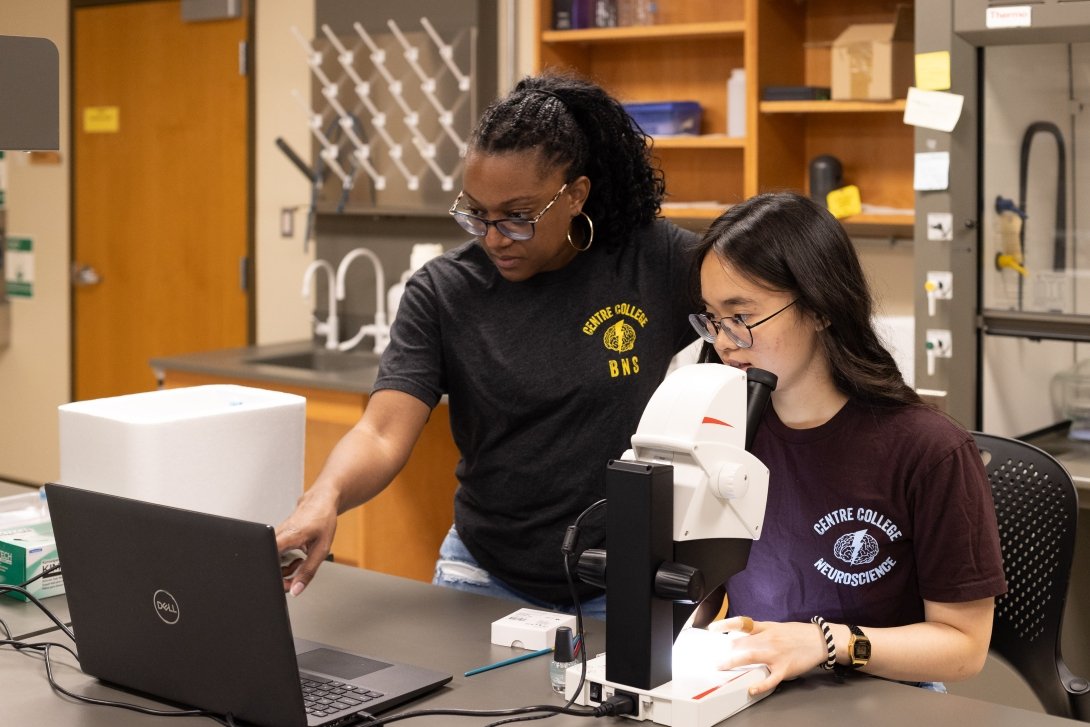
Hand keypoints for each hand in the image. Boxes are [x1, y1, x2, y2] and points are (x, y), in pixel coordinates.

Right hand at [274, 490, 338, 596]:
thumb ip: (308, 571)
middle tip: (296, 577)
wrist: (321, 502)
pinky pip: (275, 555)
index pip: (268, 559)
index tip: (285, 584)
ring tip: (299, 564)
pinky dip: (285, 561)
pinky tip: (296, 558)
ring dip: (284, 569)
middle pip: (269, 564)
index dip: (273, 576)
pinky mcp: (278, 537)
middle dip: (281, 576)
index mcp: (288, 537)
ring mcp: (277, 535)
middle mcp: (278, 535)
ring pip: (271, 560)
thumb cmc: (323, 520)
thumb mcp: (322, 550)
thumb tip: (296, 589)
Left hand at [707, 616, 827, 695]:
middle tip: (716, 657)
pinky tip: (751, 689)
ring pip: (751, 657)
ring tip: (722, 667)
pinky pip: (770, 679)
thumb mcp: (777, 627)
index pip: (743, 624)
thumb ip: (761, 631)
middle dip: (727, 650)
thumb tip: (742, 636)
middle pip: (742, 643)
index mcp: (766, 628)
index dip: (726, 624)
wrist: (820, 640)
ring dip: (734, 662)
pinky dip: (760, 685)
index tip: (713, 628)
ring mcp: (776, 655)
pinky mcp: (784, 669)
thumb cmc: (797, 634)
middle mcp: (769, 640)